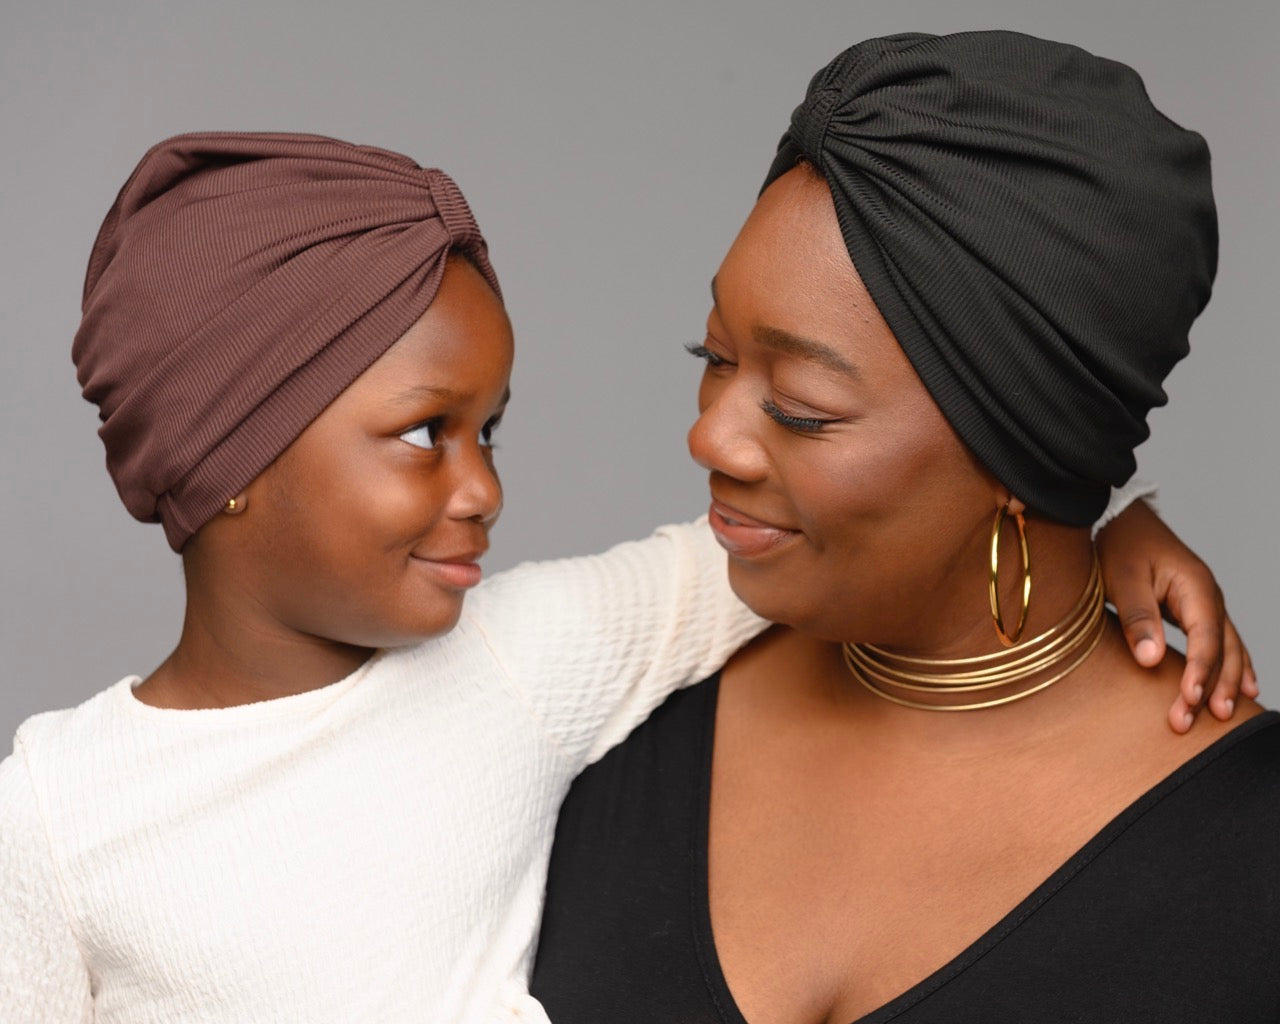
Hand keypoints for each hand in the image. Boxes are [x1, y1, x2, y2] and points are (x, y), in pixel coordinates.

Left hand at [1096, 499, 1257, 732]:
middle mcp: (1208, 595)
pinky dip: (1231, 665)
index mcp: (1195, 586)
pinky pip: (1220, 642)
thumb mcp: (1123, 578)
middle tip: (1192, 722)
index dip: (1199, 673)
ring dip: (1225, 682)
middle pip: (1221, 649)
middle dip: (1212, 687)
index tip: (1188, 701)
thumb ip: (1138, 617)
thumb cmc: (1117, 544)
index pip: (1205, 639)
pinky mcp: (1193, 607)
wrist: (1115, 516)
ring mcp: (1204, 601)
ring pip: (1227, 648)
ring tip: (1224, 716)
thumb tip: (1152, 660)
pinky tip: (1241, 688)